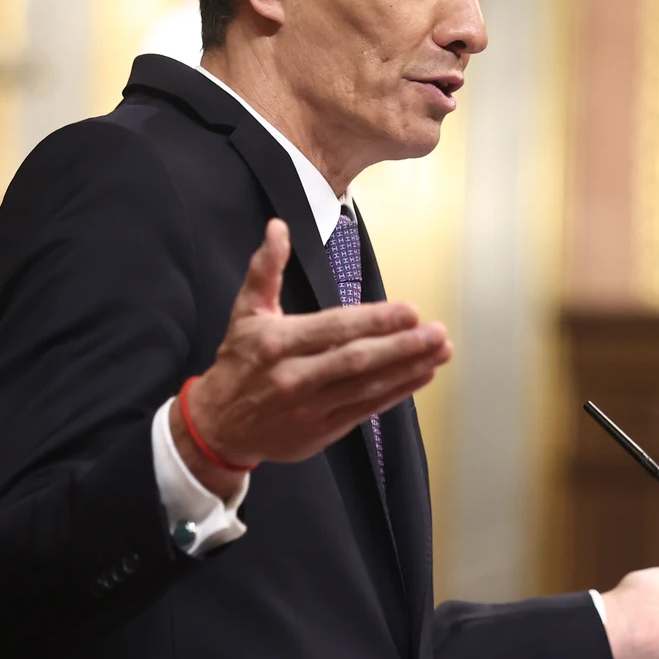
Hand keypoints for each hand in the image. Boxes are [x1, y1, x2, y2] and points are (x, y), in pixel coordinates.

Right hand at [172, 219, 452, 495]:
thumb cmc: (238, 363)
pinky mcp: (321, 430)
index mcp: (277, 342)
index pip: (335, 328)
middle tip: (437, 333)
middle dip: (402, 346)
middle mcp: (294, 376)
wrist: (218, 426)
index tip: (410, 311)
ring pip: (367, 386)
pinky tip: (422, 376)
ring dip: (409, 369)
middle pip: (356, 359)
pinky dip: (397, 393)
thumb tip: (278, 227)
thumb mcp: (245, 312)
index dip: (375, 320)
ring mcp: (310, 407)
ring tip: (440, 352)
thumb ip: (266, 270)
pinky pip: (365, 409)